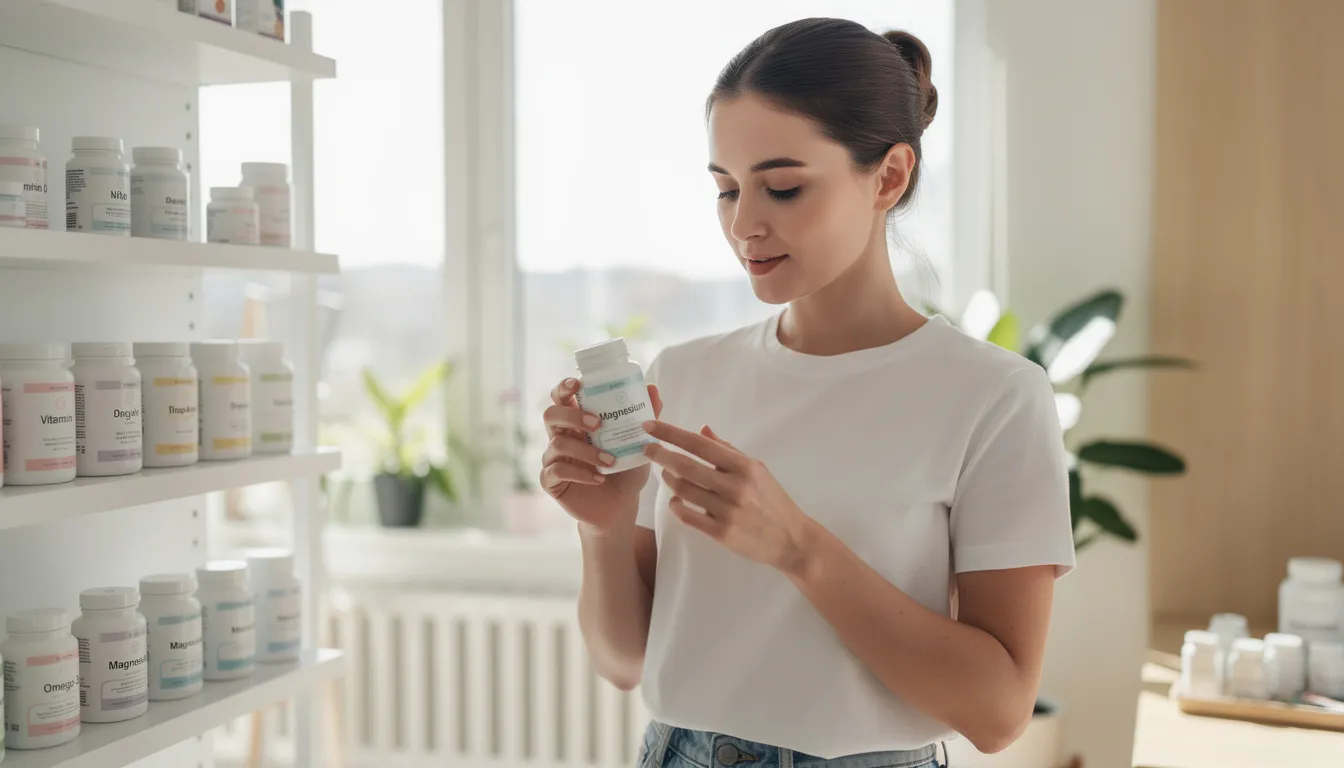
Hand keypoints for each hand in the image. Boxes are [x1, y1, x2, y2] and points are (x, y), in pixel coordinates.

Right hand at [540, 378, 662, 533]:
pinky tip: (599, 478)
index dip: (563, 387)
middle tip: (597, 423)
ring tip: (610, 461)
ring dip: (586, 451)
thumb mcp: (640, 442)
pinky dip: (580, 473)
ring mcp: (553, 458)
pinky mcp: (551, 480)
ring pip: (558, 444)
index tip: (577, 383)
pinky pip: (557, 471)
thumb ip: (646, 416)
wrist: (621, 506)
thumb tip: (652, 387)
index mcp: (576, 421)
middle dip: (572, 415)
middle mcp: (561, 436)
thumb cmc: (626, 469)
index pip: (561, 397)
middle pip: (551, 415)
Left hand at [641, 420, 815, 574]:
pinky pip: (688, 516)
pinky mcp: (721, 533)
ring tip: (666, 474)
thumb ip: (728, 450)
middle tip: (647, 449)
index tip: (651, 426)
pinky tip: (675, 501)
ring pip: (684, 490)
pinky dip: (676, 506)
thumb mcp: (757, 470)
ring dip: (669, 479)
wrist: (791, 539)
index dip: (671, 433)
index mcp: (744, 466)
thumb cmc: (772, 501)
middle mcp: (735, 486)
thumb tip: (702, 430)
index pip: (699, 444)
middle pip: (686, 466)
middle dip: (660, 454)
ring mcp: (727, 511)